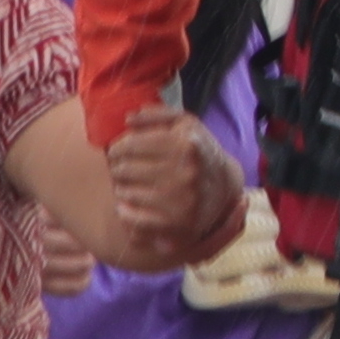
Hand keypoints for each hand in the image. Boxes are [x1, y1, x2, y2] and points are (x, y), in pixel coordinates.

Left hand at [107, 110, 247, 265]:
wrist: (224, 185)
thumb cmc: (196, 150)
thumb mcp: (184, 123)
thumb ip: (156, 114)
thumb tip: (128, 119)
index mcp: (185, 145)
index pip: (131, 145)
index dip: (117, 148)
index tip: (115, 151)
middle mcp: (185, 173)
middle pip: (125, 170)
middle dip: (117, 168)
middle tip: (119, 169)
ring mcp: (183, 201)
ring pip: (127, 194)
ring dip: (121, 189)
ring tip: (125, 185)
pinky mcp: (179, 224)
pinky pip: (136, 220)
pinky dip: (125, 212)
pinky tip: (125, 205)